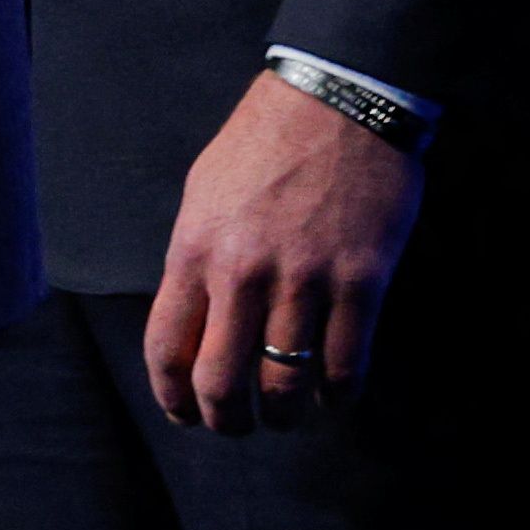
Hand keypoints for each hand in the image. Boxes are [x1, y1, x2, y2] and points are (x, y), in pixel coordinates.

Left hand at [142, 72, 423, 429]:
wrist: (337, 102)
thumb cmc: (262, 145)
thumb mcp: (203, 195)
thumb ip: (197, 259)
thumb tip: (196, 320)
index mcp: (194, 249)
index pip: (167, 347)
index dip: (173, 396)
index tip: (185, 415)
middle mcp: (243, 273)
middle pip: (223, 380)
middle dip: (227, 420)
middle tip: (238, 426)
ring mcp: (306, 280)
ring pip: (287, 383)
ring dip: (285, 415)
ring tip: (287, 416)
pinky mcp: (362, 281)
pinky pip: (348, 364)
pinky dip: (338, 396)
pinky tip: (333, 398)